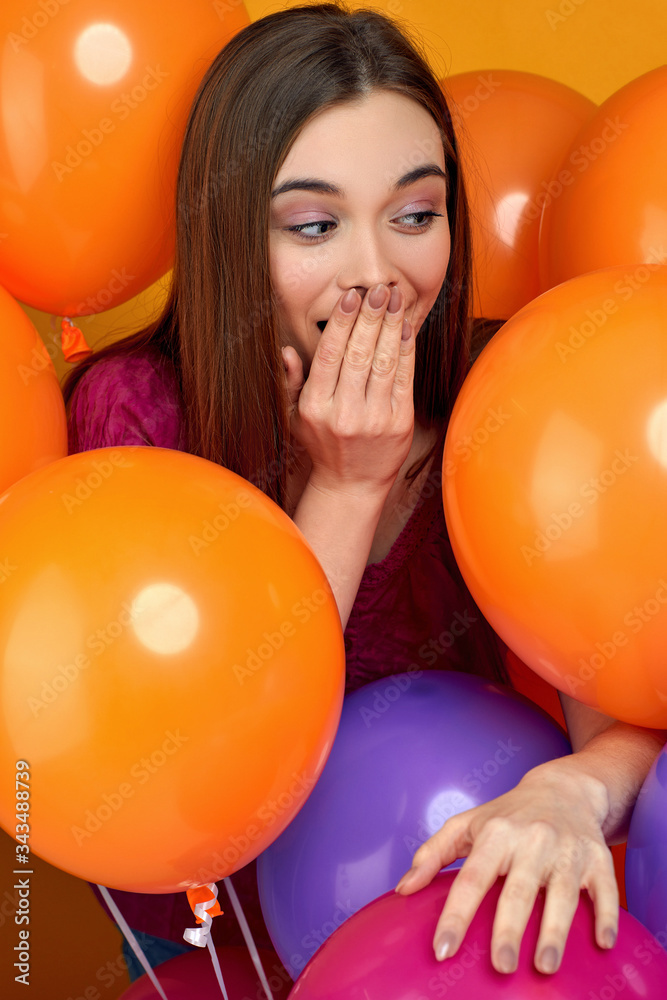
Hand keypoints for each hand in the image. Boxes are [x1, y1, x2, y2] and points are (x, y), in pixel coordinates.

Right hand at [281, 283, 414, 497]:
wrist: (352, 485)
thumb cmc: (322, 444)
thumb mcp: (295, 417)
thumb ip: (291, 382)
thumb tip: (286, 351)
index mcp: (315, 407)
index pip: (330, 355)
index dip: (341, 322)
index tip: (351, 296)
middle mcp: (344, 413)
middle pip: (359, 354)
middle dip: (370, 316)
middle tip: (378, 288)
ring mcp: (374, 419)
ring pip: (383, 362)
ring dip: (390, 326)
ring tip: (394, 298)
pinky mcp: (399, 423)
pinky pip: (404, 378)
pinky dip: (406, 350)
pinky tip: (405, 327)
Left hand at [395, 763, 618, 974]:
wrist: (563, 788)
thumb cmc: (508, 815)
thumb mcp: (467, 825)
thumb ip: (433, 854)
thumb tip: (403, 890)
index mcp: (496, 835)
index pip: (472, 879)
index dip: (456, 915)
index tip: (442, 950)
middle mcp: (532, 840)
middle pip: (519, 890)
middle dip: (509, 929)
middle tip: (501, 967)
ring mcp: (568, 850)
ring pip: (562, 894)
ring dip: (555, 931)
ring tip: (544, 966)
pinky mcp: (599, 858)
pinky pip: (605, 889)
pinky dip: (606, 915)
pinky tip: (602, 943)